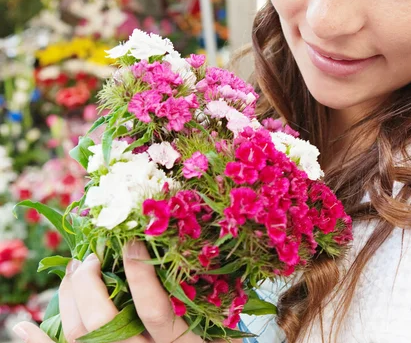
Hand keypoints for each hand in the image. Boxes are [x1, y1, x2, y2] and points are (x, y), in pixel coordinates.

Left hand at [11, 242, 221, 342]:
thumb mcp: (223, 332)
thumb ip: (224, 308)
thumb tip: (216, 261)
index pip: (156, 310)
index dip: (141, 274)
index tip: (135, 239)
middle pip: (105, 323)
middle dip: (90, 281)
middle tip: (92, 254)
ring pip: (81, 337)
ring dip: (67, 297)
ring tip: (75, 269)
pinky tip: (24, 325)